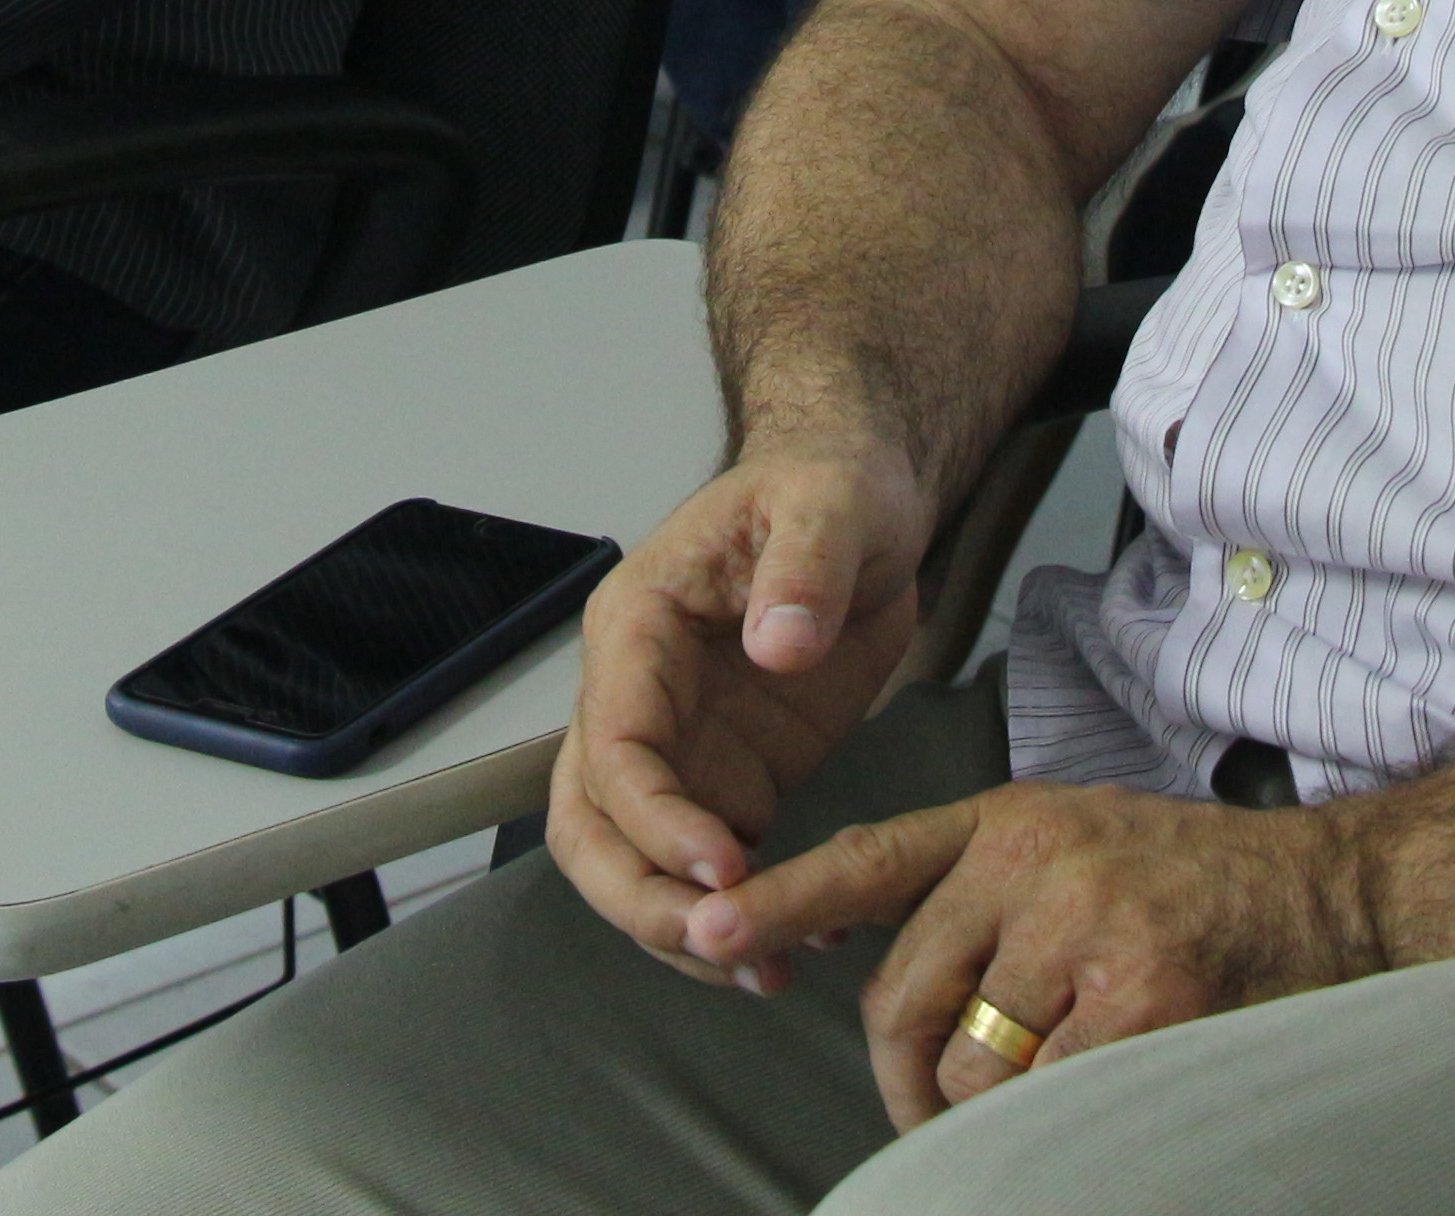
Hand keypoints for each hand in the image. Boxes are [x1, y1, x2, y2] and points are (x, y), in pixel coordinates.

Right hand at [542, 438, 940, 978]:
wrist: (864, 499)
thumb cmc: (830, 484)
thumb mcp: (831, 504)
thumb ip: (804, 568)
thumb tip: (775, 645)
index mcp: (639, 625)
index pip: (611, 743)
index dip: (653, 818)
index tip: (723, 869)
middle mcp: (640, 694)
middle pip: (590, 821)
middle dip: (638, 898)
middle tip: (721, 946)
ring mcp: (683, 744)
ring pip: (633, 860)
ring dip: (678, 927)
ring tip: (760, 970)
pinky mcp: (732, 777)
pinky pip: (706, 867)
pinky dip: (738, 917)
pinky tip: (797, 945)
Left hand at [692, 780, 1386, 1129]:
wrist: (1331, 894)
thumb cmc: (1194, 887)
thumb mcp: (1072, 845)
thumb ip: (975, 893)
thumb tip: (864, 968)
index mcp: (1006, 820)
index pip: (866, 859)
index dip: (783, 900)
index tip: (709, 925)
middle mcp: (1034, 860)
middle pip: (903, 1000)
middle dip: (910, 1079)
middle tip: (938, 1110)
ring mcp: (1086, 925)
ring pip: (971, 1064)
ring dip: (995, 1106)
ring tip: (1052, 1085)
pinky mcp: (1139, 996)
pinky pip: (1047, 1096)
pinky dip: (1060, 1115)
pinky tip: (1106, 1088)